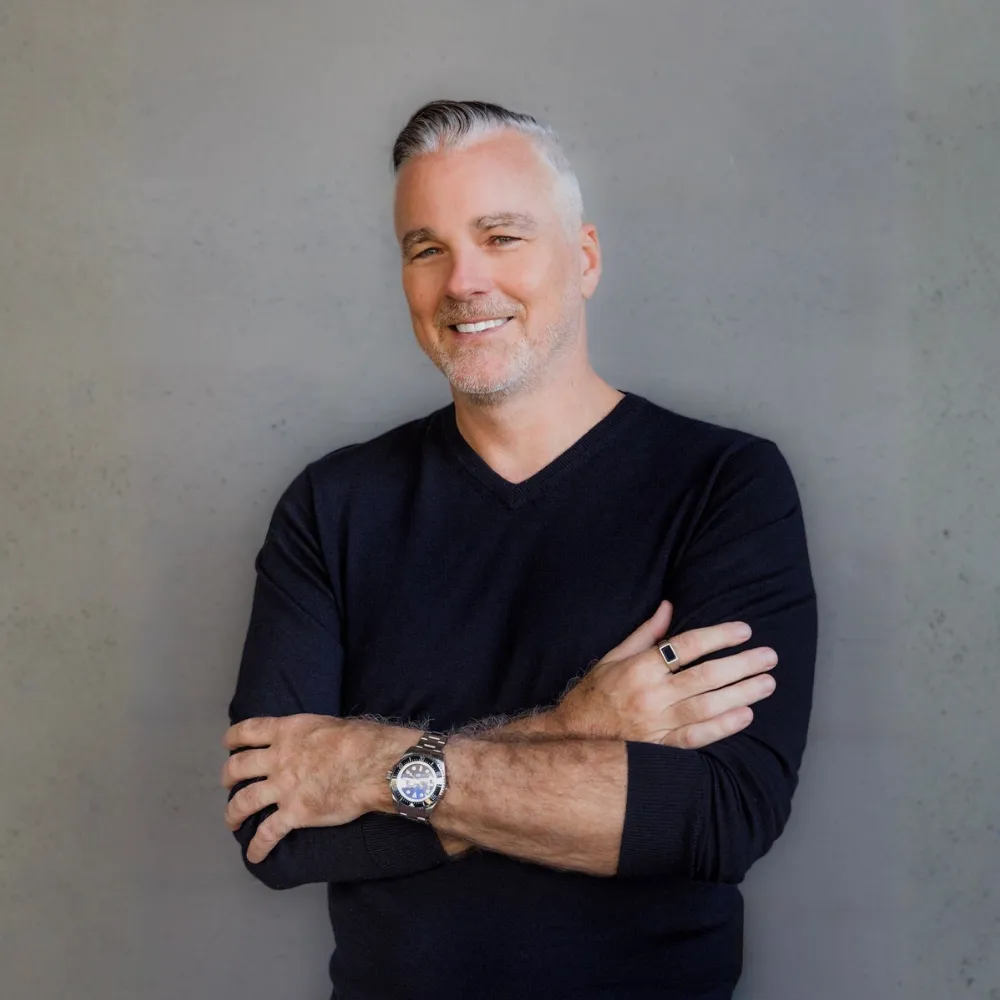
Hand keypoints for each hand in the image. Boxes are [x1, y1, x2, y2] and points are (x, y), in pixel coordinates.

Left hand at [221, 714, 399, 863]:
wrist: (373, 765)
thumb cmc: (360, 740)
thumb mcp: (327, 724)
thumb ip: (308, 735)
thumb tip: (311, 741)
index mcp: (286, 732)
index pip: (248, 731)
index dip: (233, 738)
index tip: (229, 745)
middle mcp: (278, 758)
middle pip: (238, 767)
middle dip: (228, 777)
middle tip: (229, 783)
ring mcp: (283, 787)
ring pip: (243, 801)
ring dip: (232, 813)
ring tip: (232, 821)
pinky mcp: (294, 814)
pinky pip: (267, 833)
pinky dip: (257, 847)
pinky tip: (254, 855)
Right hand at [551, 601, 776, 747]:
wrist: (570, 739)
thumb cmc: (593, 695)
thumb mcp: (612, 658)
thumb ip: (645, 634)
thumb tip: (669, 607)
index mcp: (639, 667)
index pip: (687, 646)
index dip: (719, 636)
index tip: (743, 631)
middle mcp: (651, 695)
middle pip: (706, 676)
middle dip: (742, 664)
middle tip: (769, 656)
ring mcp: (657, 724)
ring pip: (708, 705)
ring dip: (742, 693)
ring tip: (767, 683)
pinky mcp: (661, 748)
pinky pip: (698, 737)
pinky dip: (723, 727)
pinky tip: (745, 715)